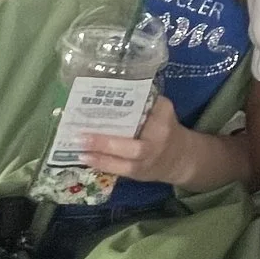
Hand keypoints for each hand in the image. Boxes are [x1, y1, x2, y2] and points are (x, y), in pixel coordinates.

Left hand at [81, 95, 245, 192]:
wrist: (180, 158)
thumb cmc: (163, 128)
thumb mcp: (161, 110)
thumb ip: (143, 100)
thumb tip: (108, 86)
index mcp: (163, 117)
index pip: (147, 109)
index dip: (128, 107)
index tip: (105, 98)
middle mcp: (158, 141)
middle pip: (136, 146)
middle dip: (108, 142)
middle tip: (82, 134)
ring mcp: (149, 160)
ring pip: (126, 161)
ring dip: (101, 155)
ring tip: (79, 146)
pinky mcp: (139, 172)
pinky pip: (120, 170)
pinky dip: (102, 164)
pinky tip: (85, 157)